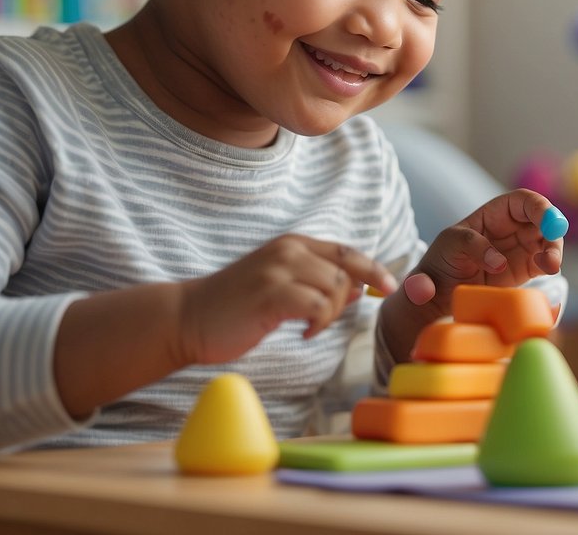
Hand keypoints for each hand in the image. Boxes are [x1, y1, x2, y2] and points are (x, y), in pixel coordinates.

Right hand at [176, 234, 396, 365]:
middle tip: (329, 321)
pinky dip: (317, 323)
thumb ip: (319, 283)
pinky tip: (301, 333)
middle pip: (345, 270)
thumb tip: (360, 289)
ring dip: (330, 315)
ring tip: (309, 328)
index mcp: (293, 244)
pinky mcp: (270, 294)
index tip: (390, 286)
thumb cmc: (236, 307)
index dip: (373, 268)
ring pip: (334, 288)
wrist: (188, 317)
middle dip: (348, 300)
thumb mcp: (282, 287)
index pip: (346, 251)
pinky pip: (316, 306)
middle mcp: (288, 250)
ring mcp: (278, 270)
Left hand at [403, 189, 563, 313]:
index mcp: (492, 215)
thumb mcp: (442, 253)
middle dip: (552, 225)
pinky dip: (551, 263)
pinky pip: (545, 262)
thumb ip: (458, 255)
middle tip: (554, 240)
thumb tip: (492, 264)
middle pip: (542, 218)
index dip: (537, 206)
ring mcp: (520, 250)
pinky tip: (548, 269)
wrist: (438, 300)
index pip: (521, 201)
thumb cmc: (438, 268)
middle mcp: (511, 229)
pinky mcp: (525, 271)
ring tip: (550, 264)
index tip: (545, 220)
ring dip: (555, 248)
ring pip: (548, 240)